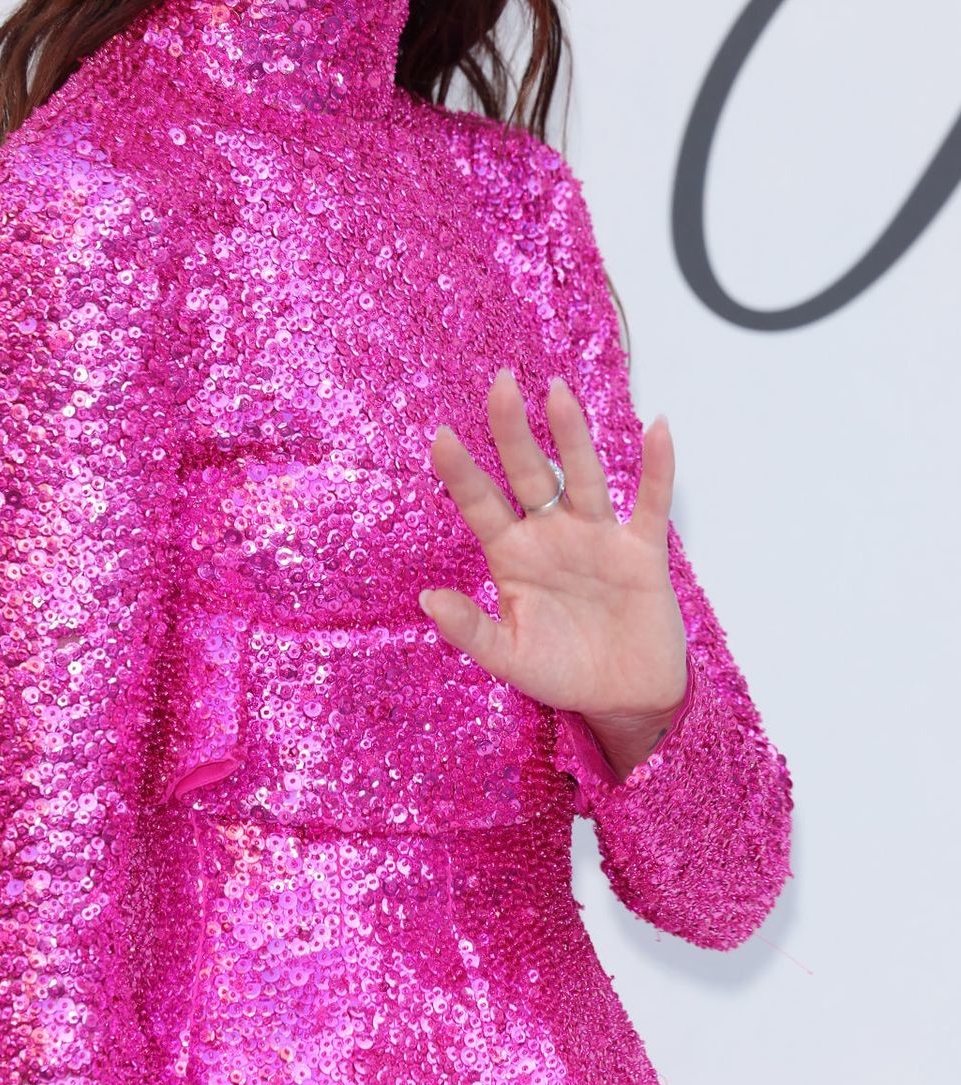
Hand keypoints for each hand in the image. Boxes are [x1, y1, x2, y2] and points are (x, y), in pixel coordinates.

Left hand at [421, 371, 687, 732]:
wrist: (625, 700)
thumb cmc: (561, 672)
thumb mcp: (510, 658)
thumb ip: (471, 631)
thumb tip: (427, 600)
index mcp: (513, 554)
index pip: (481, 504)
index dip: (461, 473)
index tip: (441, 435)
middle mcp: (552, 534)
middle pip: (529, 473)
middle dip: (514, 431)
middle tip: (501, 384)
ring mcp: (597, 537)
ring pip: (582, 476)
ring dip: (572, 436)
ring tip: (557, 393)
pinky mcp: (642, 551)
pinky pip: (650, 503)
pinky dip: (657, 468)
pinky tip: (657, 429)